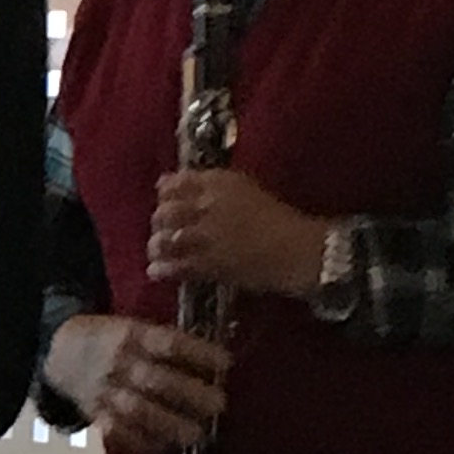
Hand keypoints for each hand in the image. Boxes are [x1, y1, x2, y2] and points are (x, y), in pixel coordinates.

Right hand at [43, 311, 230, 453]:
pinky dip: (144, 442)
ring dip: (171, 425)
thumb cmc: (109, 336)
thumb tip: (212, 355)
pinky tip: (166, 445)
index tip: (227, 362)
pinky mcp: (96, 415)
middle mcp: (119, 364)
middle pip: (156, 381)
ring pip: (139, 411)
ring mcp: (106, 392)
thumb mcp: (133, 325)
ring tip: (197, 434)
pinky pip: (120, 433)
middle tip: (220, 405)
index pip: (168, 343)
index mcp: (130, 335)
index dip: (199, 353)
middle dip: (191, 395)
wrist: (58, 351)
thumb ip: (164, 340)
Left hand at [148, 168, 329, 301]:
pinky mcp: (208, 263)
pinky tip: (156, 272)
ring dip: (157, 245)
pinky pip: (176, 265)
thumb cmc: (278, 219)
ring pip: (166, 238)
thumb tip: (177, 187)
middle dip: (159, 221)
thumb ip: (213, 187)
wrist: (298, 249)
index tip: (163, 198)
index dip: (165, 191)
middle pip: (166, 210)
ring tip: (156, 251)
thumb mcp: (246, 190)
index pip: (178, 181)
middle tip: (161, 228)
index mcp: (220, 183)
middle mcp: (208, 205)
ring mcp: (207, 235)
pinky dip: (162, 269)